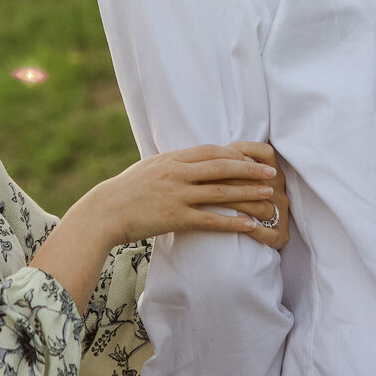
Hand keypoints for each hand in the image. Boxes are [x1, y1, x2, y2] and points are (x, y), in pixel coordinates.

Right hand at [83, 142, 283, 250]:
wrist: (105, 211)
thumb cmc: (126, 190)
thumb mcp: (149, 168)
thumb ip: (171, 164)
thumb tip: (190, 161)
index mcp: (171, 159)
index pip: (210, 151)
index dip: (234, 154)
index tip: (252, 158)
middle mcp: (176, 174)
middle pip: (220, 168)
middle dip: (249, 169)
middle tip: (270, 172)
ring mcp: (176, 196)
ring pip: (220, 192)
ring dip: (247, 193)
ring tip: (268, 194)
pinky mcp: (175, 218)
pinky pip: (209, 220)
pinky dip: (231, 222)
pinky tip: (248, 225)